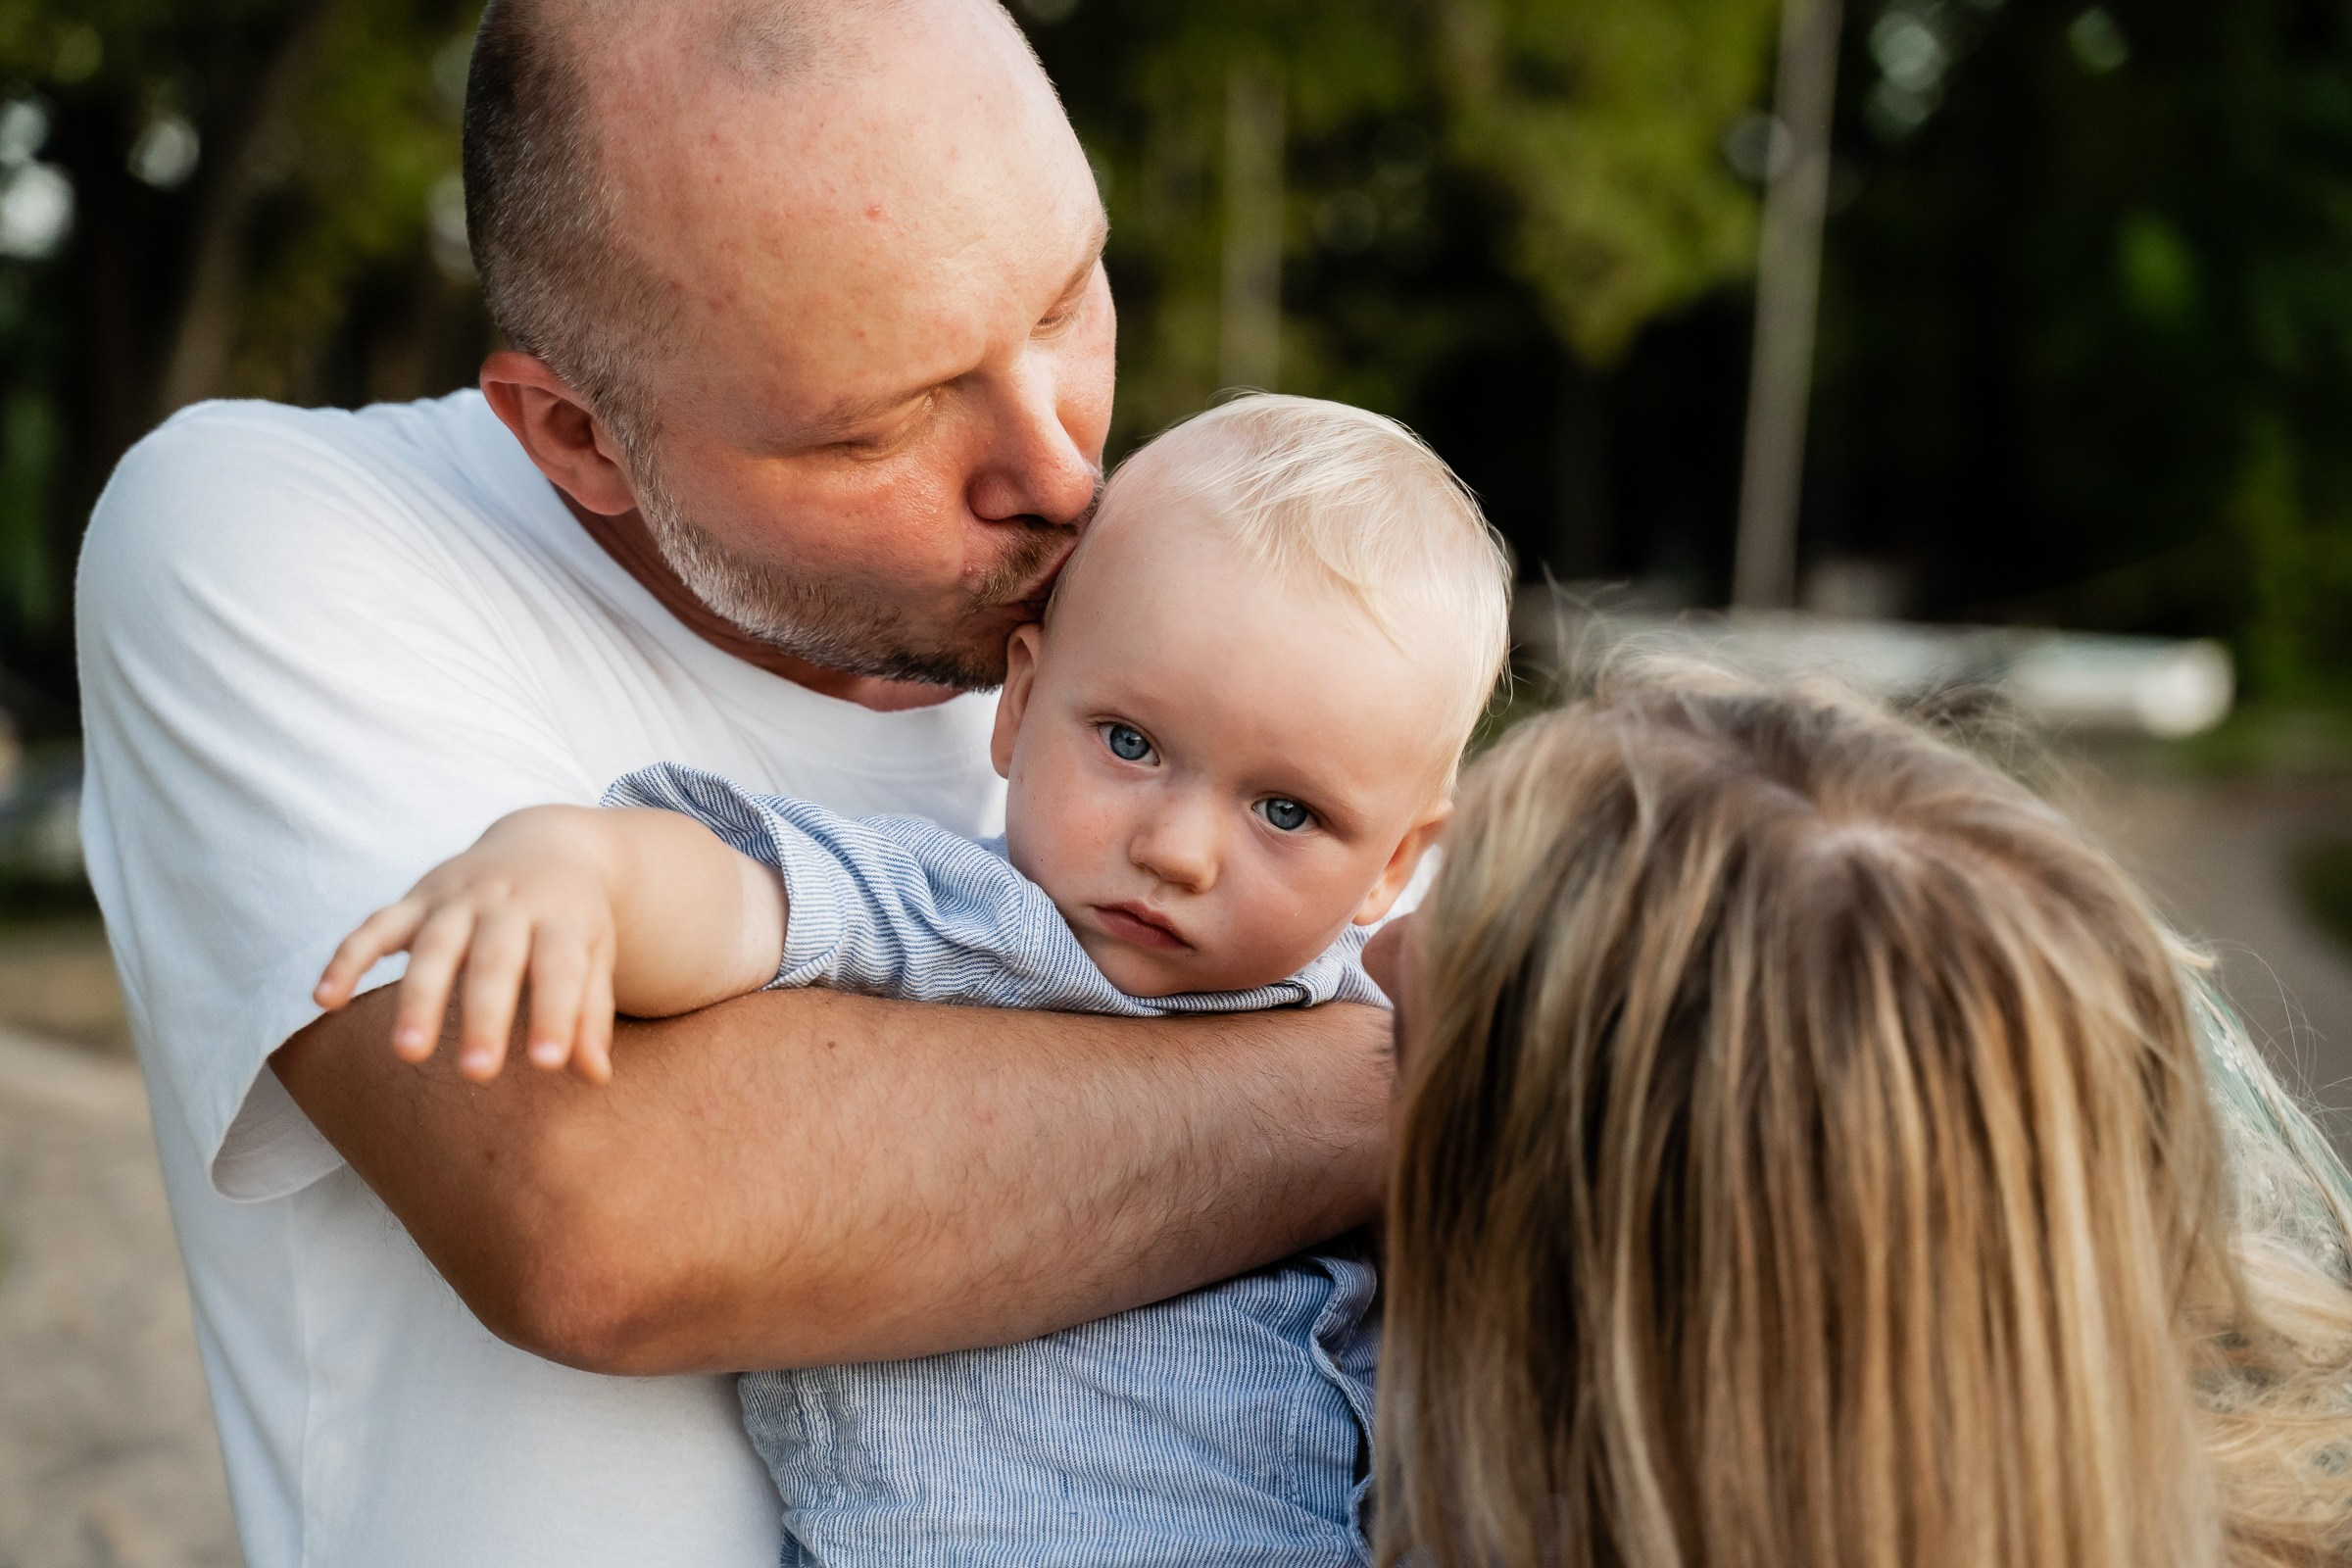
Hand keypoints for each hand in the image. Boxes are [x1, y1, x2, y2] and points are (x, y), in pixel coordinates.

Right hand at [315, 807, 620, 1082]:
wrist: (545, 842)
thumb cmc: (573, 919)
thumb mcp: (596, 955)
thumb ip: (591, 1013)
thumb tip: (596, 1078)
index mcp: (562, 918)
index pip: (561, 967)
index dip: (555, 1012)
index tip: (549, 1063)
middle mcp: (508, 903)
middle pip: (495, 959)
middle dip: (484, 1015)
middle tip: (477, 1073)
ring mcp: (457, 897)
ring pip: (434, 945)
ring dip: (418, 998)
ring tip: (408, 1053)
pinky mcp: (415, 898)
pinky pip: (375, 926)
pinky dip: (348, 959)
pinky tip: (326, 1000)